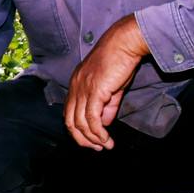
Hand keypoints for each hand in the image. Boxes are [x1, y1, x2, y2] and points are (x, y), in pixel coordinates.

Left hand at [65, 15, 147, 150]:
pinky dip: (98, 132)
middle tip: (96, 148)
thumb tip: (104, 123)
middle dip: (82, 139)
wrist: (125, 44)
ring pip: (80, 123)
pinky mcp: (94, 91)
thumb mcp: (112, 87)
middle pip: (70, 121)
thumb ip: (107, 105)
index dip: (78, 130)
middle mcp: (75, 87)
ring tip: (105, 145)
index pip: (69, 112)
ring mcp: (83, 89)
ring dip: (92, 139)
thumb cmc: (120, 61)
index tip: (91, 140)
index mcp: (76, 84)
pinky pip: (92, 119)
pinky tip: (106, 139)